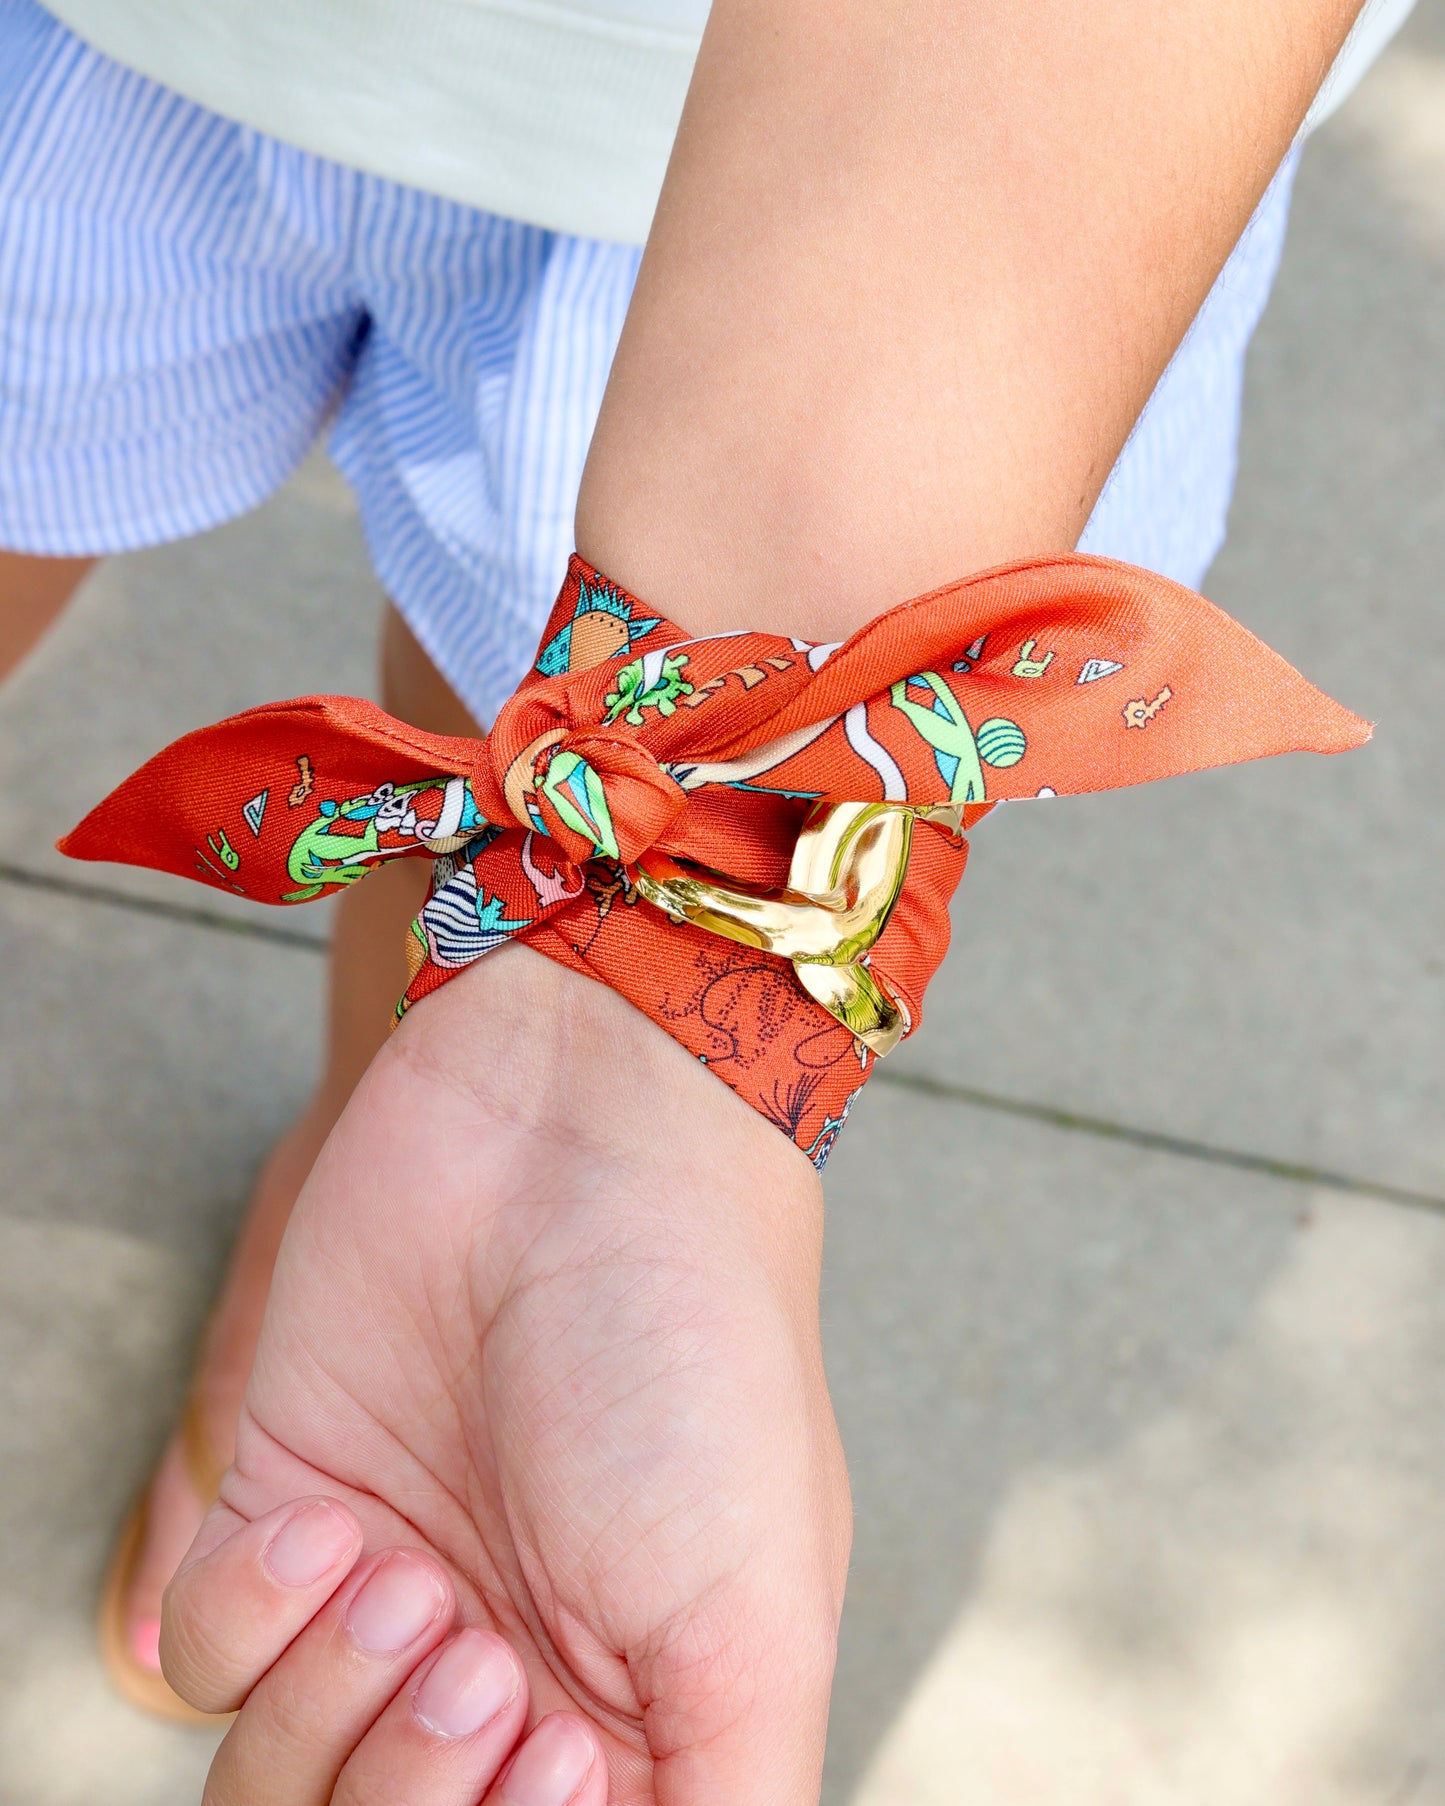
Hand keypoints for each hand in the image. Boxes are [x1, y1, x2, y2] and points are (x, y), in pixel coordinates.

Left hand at [162, 945, 850, 1803]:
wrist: (578, 1137)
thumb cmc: (695, 1366)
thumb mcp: (758, 1625)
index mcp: (627, 1721)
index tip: (560, 1755)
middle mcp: (502, 1670)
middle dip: (417, 1796)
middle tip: (483, 1668)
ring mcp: (387, 1589)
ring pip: (280, 1787)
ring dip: (330, 1713)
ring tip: (411, 1588)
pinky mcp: (286, 1505)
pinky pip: (207, 1651)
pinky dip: (257, 1613)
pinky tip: (338, 1520)